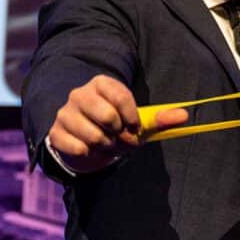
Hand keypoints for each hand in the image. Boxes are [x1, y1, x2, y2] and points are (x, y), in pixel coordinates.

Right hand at [47, 75, 187, 172]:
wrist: (85, 140)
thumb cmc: (116, 126)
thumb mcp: (138, 120)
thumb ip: (160, 118)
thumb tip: (185, 116)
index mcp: (101, 84)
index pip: (121, 96)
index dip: (133, 117)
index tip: (136, 128)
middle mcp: (80, 94)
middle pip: (108, 117)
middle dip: (121, 136)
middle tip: (123, 141)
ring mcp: (65, 113)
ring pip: (94, 135)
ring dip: (107, 147)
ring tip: (109, 145)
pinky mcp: (55, 132)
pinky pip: (77, 148)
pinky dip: (89, 154)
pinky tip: (90, 150)